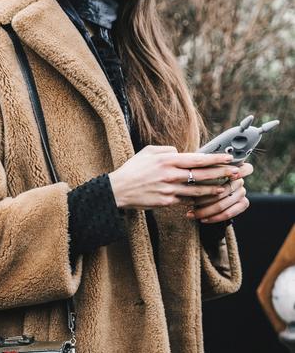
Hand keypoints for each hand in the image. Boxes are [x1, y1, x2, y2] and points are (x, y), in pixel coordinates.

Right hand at [108, 145, 240, 209]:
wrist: (118, 190)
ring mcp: (169, 190)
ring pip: (197, 191)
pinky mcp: (166, 202)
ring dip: (213, 189)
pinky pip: (185, 200)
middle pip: (202, 174)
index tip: (228, 157)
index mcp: (168, 160)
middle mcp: (171, 175)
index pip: (198, 158)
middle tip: (236, 173)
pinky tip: (205, 199)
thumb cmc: (132, 169)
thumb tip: (180, 152)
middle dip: (221, 173)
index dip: (215, 158)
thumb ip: (166, 150)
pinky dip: (196, 200)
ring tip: (225, 188)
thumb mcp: (148, 152)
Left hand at [185, 162, 252, 222]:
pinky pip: (229, 213)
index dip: (240, 172)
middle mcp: (240, 179)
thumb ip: (201, 164)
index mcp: (234, 167)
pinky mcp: (242, 204)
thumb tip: (190, 158)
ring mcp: (242, 192)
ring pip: (225, 202)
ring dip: (207, 209)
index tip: (232, 175)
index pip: (245, 168)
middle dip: (208, 196)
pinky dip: (215, 218)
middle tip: (192, 200)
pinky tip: (202, 219)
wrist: (200, 192)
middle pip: (228, 188)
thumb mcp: (198, 168)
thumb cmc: (197, 177)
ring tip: (193, 212)